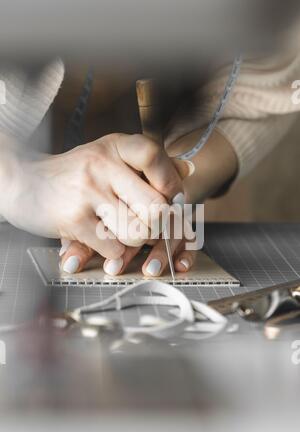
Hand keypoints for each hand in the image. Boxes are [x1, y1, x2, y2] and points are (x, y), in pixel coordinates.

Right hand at [0, 133, 188, 268]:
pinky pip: (114, 248)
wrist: (23, 183)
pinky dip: (114, 253)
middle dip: (158, 225)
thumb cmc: (74, 174)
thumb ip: (147, 165)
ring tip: (122, 232)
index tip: (172, 199)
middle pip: (156, 206)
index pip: (155, 156)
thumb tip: (188, 169)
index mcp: (114, 146)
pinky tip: (101, 240)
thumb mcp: (108, 158)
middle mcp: (102, 164)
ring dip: (136, 241)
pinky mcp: (74, 220)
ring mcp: (87, 192)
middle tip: (150, 227)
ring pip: (138, 231)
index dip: (171, 183)